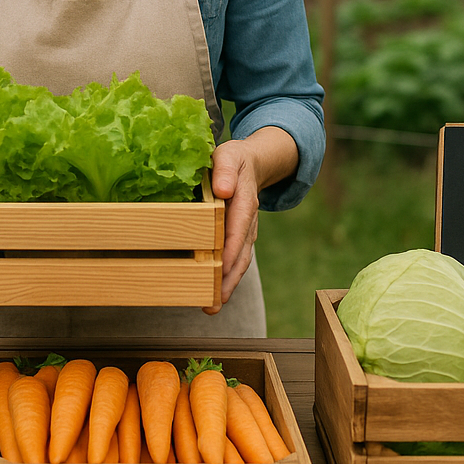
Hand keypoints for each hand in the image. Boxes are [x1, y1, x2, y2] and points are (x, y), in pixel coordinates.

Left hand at [204, 127, 297, 313]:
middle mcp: (247, 222)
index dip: (230, 250)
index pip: (237, 229)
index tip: (220, 268)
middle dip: (228, 279)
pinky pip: (234, 259)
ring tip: (212, 307)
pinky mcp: (239, 237)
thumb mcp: (229, 156)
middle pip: (240, 254)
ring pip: (239, 262)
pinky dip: (226, 277)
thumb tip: (224, 189)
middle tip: (214, 303)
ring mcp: (245, 232)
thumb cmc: (234, 159)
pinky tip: (213, 293)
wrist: (252, 163)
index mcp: (243, 202)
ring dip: (227, 285)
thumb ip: (226, 171)